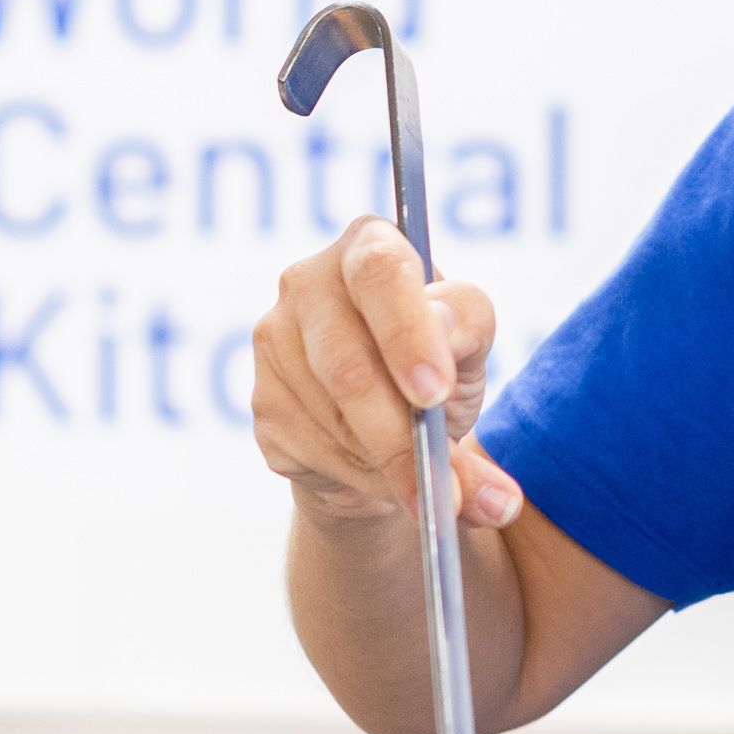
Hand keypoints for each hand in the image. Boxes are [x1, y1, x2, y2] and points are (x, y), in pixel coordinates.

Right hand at [249, 219, 528, 531]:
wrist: (388, 434)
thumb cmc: (437, 368)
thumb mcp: (471, 345)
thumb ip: (470, 333)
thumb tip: (450, 347)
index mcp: (368, 247)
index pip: (379, 271)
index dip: (406, 332)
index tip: (436, 392)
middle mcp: (308, 283)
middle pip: (347, 364)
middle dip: (400, 435)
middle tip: (443, 482)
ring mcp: (274, 342)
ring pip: (334, 418)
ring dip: (389, 464)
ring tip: (429, 486)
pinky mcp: (262, 403)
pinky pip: (313, 451)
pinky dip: (361, 477)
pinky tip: (383, 476)